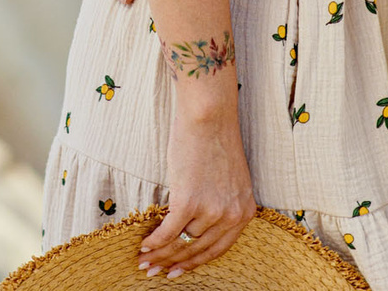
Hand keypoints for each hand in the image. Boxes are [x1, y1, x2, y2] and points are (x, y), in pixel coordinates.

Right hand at [140, 95, 252, 276]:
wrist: (209, 116)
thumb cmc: (215, 139)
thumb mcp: (228, 180)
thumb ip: (218, 205)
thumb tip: (192, 228)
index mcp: (244, 212)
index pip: (218, 249)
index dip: (194, 263)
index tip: (178, 272)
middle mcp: (231, 216)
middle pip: (198, 250)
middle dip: (173, 264)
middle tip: (153, 272)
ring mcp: (211, 210)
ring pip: (181, 242)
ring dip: (160, 254)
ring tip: (143, 260)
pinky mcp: (189, 201)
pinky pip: (169, 231)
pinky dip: (154, 241)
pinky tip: (143, 245)